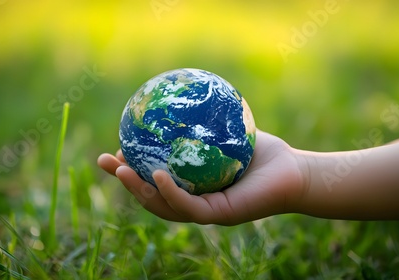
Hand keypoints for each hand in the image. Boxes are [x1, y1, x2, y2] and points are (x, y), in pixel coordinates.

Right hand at [97, 130, 304, 224]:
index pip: (153, 179)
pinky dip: (169, 192)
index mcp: (192, 185)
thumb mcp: (227, 130)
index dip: (130, 167)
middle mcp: (194, 201)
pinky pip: (188, 206)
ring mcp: (205, 211)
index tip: (114, 148)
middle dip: (124, 181)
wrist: (294, 173)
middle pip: (151, 195)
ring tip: (120, 171)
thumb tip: (178, 95)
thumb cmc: (262, 151)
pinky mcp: (219, 215)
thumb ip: (203, 120)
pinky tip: (154, 175)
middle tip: (103, 161)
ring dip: (138, 190)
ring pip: (163, 205)